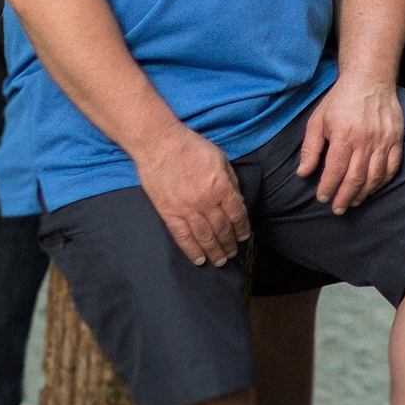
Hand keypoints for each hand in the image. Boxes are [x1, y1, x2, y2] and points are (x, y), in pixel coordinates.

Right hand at [132, 124, 250, 265]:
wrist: (159, 144)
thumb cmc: (191, 146)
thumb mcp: (220, 158)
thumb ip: (231, 181)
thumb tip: (238, 201)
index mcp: (221, 187)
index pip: (237, 214)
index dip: (243, 228)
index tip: (245, 236)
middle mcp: (205, 201)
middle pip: (222, 229)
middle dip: (230, 243)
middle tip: (234, 253)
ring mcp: (186, 209)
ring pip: (204, 237)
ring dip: (215, 251)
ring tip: (221, 261)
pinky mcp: (168, 213)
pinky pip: (182, 237)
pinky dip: (191, 250)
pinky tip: (199, 259)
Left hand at [296, 75, 403, 212]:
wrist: (370, 78)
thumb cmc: (341, 99)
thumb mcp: (318, 120)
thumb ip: (311, 148)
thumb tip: (303, 173)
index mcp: (343, 135)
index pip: (335, 170)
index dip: (328, 188)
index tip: (322, 198)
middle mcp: (365, 139)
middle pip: (355, 178)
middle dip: (344, 197)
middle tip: (337, 209)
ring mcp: (383, 139)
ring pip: (374, 176)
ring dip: (363, 193)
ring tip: (353, 201)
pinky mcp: (396, 138)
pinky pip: (392, 166)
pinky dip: (382, 181)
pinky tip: (373, 187)